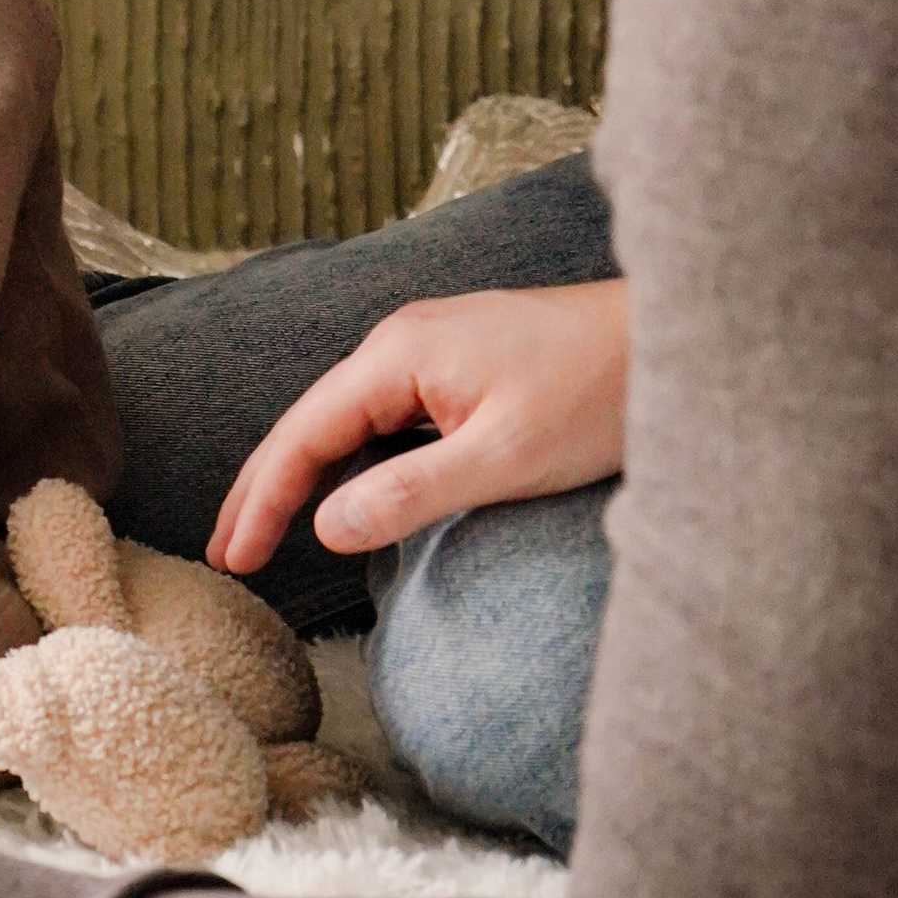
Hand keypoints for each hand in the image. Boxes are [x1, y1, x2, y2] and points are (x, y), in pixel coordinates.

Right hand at [209, 278, 629, 578]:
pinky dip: (349, 457)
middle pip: (311, 421)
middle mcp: (403, 341)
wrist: (672, 338)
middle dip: (264, 488)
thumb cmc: (599, 394)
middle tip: (226, 553)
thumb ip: (409, 494)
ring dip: (304, 473)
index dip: (263, 500)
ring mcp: (432, 348)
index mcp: (399, 355)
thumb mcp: (503, 458)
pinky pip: (382, 415)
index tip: (232, 559)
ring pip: (345, 418)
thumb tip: (324, 527)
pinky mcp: (461, 363)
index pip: (304, 434)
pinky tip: (346, 490)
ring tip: (267, 529)